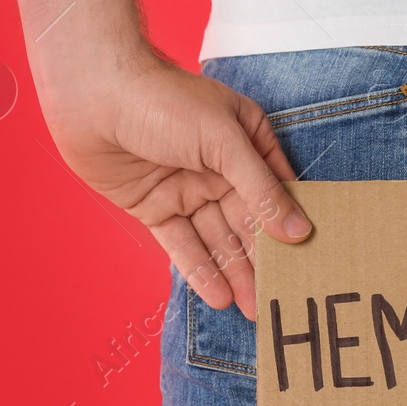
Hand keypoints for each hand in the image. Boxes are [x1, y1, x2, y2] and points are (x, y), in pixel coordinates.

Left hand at [40, 50, 310, 319]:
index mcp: (246, 141)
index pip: (279, 191)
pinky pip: (183, 244)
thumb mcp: (224, 141)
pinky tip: (219, 297)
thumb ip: (261, 189)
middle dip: (265, 261)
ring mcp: (188, 189)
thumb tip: (298, 230)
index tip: (314, 261)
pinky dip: (200, 270)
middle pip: (249, 222)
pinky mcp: (156, 207)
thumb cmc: (163, 101)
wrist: (92, 95)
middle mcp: (220, 168)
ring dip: (236, 273)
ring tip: (255, 310)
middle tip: (283, 299)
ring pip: (218, 239)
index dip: (294, 226)